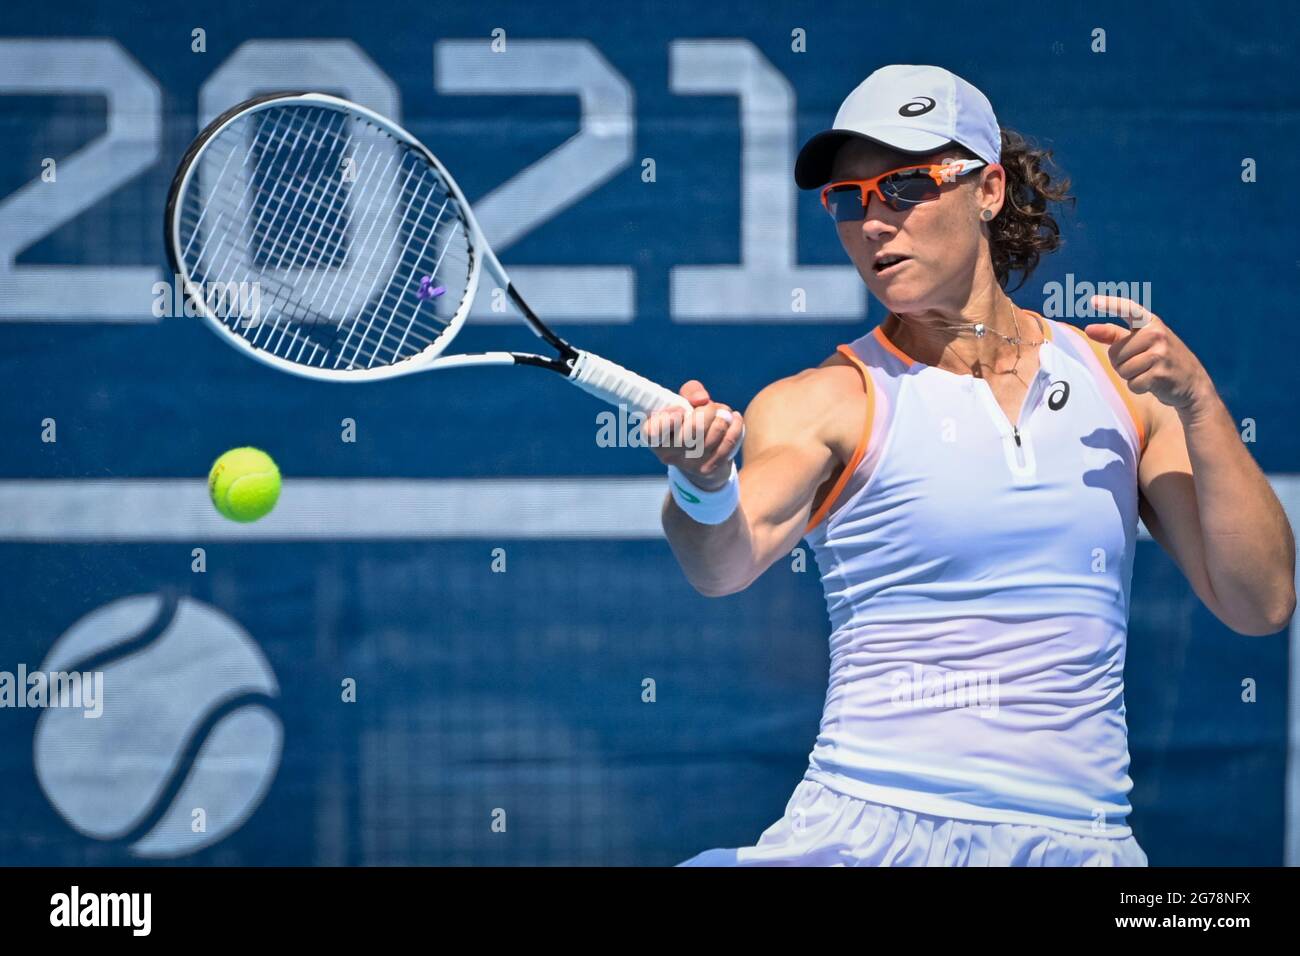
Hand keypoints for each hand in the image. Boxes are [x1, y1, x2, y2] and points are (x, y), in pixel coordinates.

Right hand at [646, 380, 744, 489]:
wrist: (702, 454)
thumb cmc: (689, 421)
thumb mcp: (684, 401)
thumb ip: (690, 391)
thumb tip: (702, 399)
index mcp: (654, 436)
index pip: (654, 431)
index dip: (672, 417)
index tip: (681, 411)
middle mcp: (668, 453)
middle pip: (695, 427)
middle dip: (708, 411)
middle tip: (709, 407)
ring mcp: (688, 463)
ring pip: (715, 432)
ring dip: (723, 416)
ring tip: (723, 413)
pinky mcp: (707, 469)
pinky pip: (728, 442)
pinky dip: (735, 426)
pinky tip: (734, 419)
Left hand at [1084, 295, 1214, 413]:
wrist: (1193, 383)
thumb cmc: (1161, 359)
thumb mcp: (1141, 342)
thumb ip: (1114, 335)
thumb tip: (1089, 329)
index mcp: (1151, 323)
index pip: (1129, 310)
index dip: (1110, 305)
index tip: (1093, 301)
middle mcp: (1156, 333)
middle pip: (1115, 353)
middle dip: (1122, 363)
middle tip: (1142, 364)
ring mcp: (1160, 352)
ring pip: (1122, 369)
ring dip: (1131, 376)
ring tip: (1149, 372)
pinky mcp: (1160, 373)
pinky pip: (1132, 383)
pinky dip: (1138, 387)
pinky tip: (1153, 382)